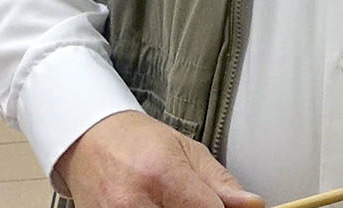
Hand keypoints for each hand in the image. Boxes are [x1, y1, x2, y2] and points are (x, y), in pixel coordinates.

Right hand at [53, 110, 262, 207]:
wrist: (89, 142)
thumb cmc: (138, 142)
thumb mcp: (188, 151)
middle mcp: (134, 202)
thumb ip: (221, 183)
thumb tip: (252, 205)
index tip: (226, 207)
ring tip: (171, 201)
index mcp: (163, 175)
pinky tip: (157, 205)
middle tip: (193, 201)